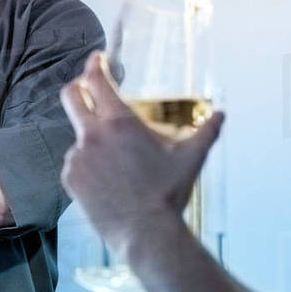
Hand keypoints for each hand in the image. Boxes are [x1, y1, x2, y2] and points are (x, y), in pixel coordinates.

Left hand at [59, 51, 223, 256]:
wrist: (146, 232)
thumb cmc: (169, 192)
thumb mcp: (191, 158)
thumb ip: (206, 131)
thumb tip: (221, 114)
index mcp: (118, 122)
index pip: (97, 80)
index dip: (94, 64)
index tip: (97, 58)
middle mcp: (92, 134)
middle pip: (71, 96)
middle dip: (77, 86)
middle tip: (87, 87)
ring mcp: (77, 156)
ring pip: (79, 136)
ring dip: (93, 139)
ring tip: (119, 165)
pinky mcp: (69, 177)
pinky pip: (77, 162)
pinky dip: (89, 165)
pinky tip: (109, 181)